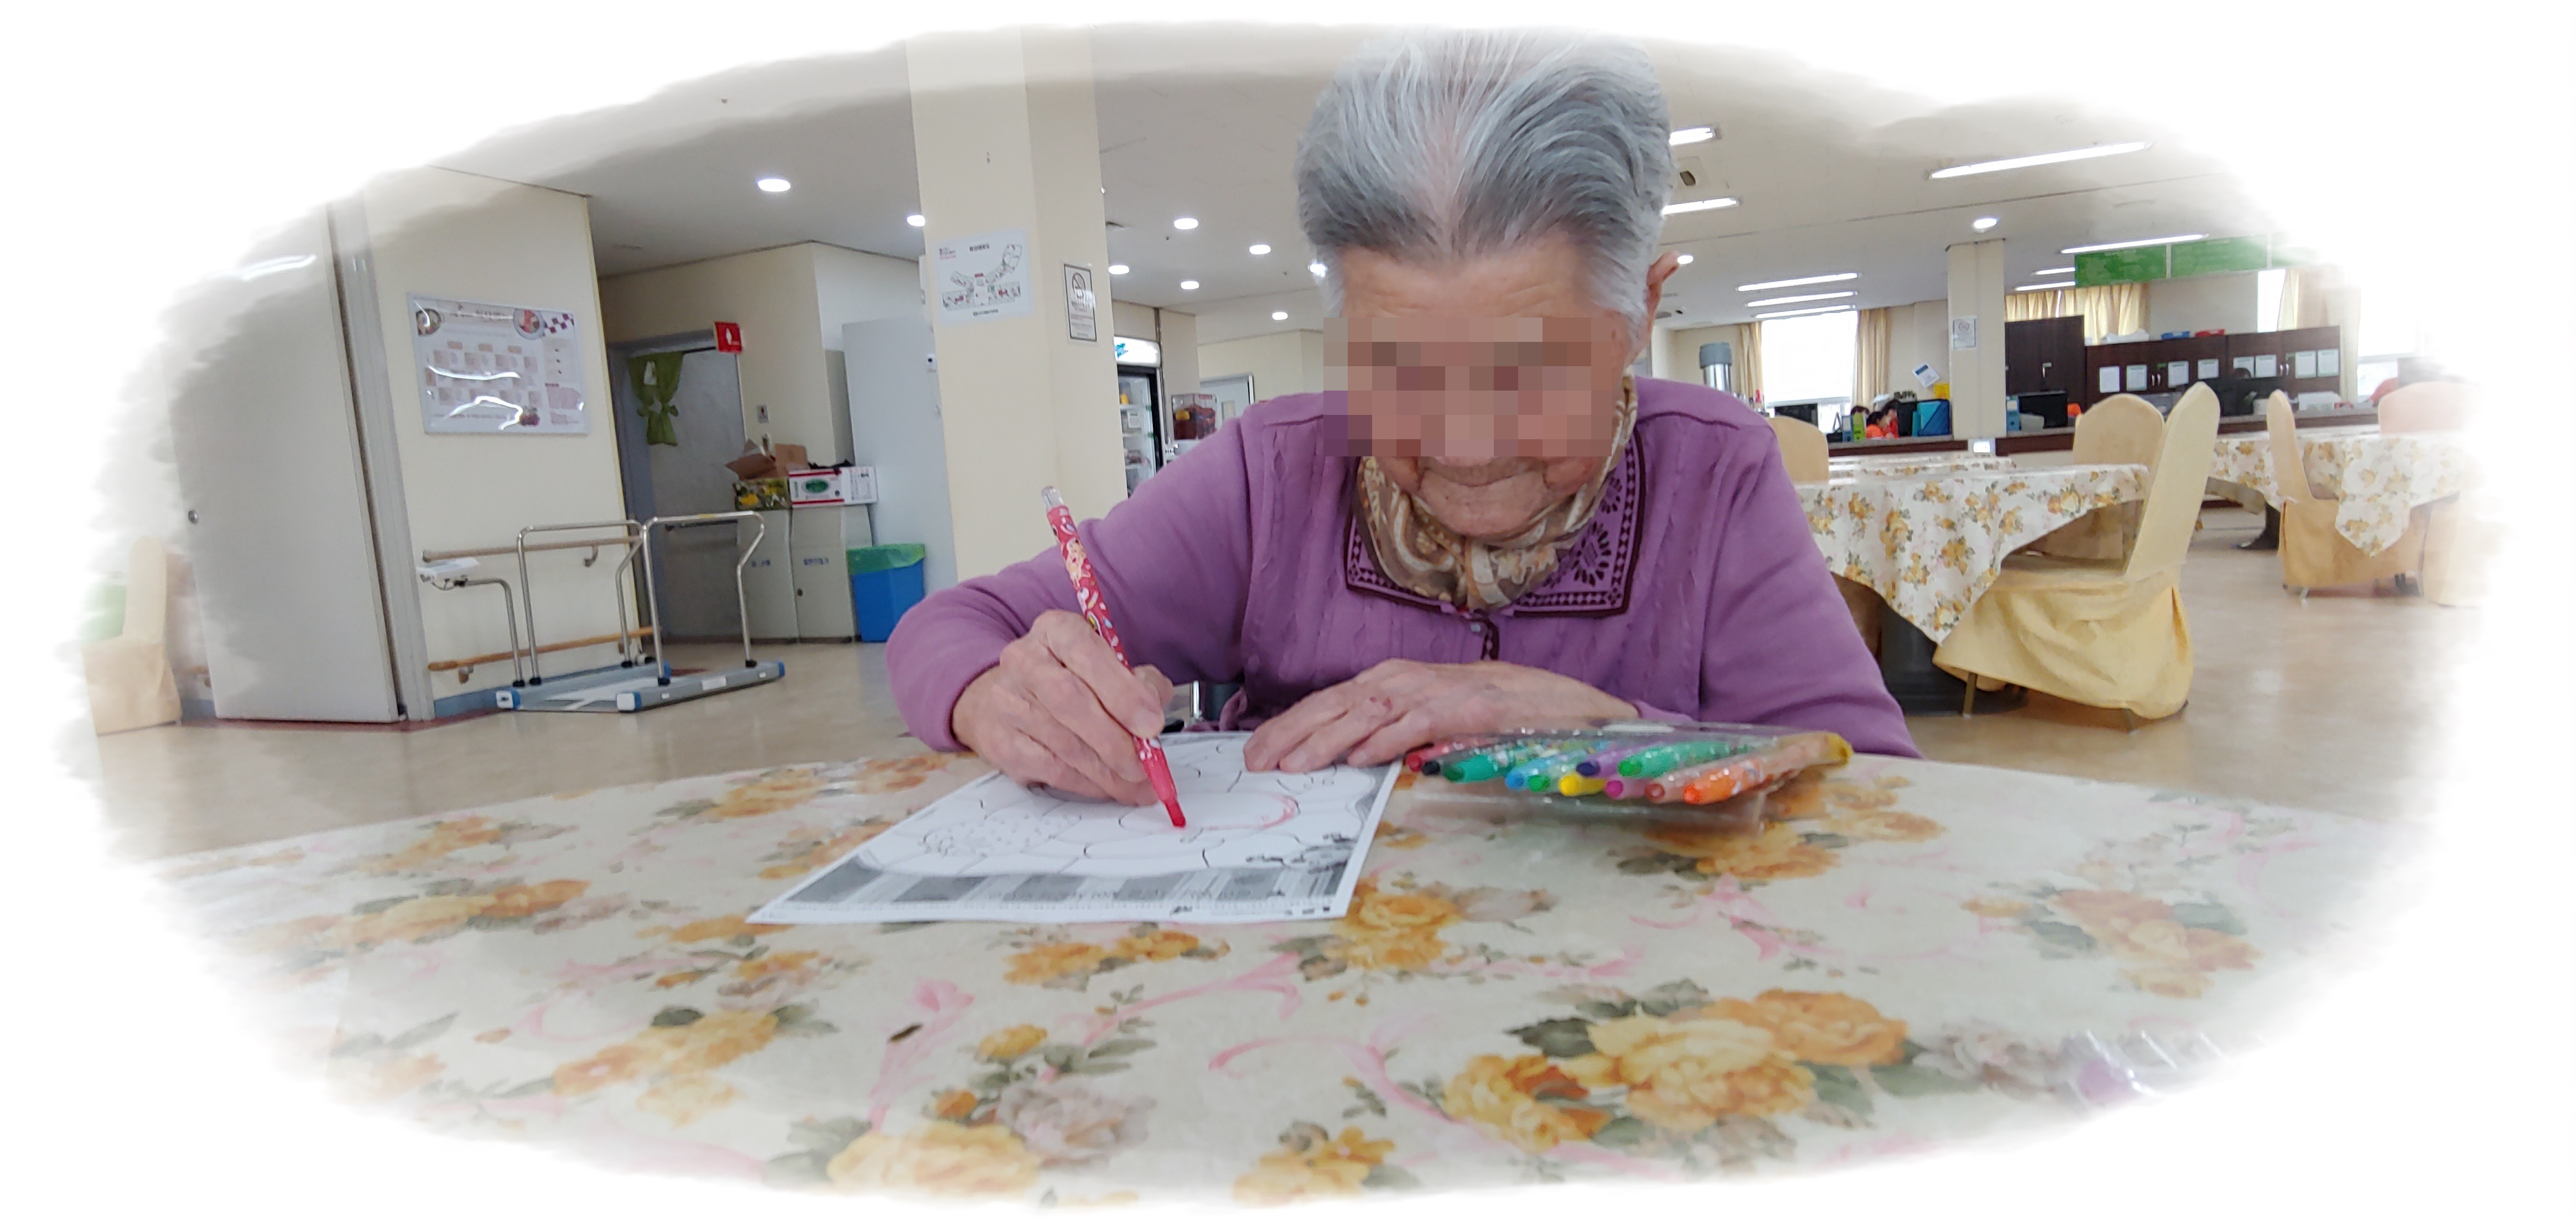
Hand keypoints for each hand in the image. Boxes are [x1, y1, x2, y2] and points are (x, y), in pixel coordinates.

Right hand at [951, 609, 1176, 804]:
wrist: (1007, 696)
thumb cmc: (1069, 678)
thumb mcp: (1107, 664)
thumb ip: (1139, 681)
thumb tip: (1153, 713)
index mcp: (1055, 630)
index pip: (1087, 654)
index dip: (1123, 691)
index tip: (1152, 723)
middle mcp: (1024, 661)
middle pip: (1070, 700)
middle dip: (1115, 739)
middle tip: (1145, 765)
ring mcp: (1007, 702)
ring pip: (1063, 743)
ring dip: (1107, 770)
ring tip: (1136, 783)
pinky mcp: (1001, 742)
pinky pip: (1051, 769)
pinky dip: (1088, 783)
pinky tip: (1109, 786)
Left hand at [1242, 660, 1636, 773]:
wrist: (1552, 700)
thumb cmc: (1485, 712)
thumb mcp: (1424, 717)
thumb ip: (1385, 731)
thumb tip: (1344, 757)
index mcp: (1391, 680)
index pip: (1328, 702)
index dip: (1290, 725)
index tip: (1257, 751)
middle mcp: (1403, 679)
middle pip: (1335, 704)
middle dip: (1292, 733)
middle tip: (1257, 762)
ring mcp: (1432, 691)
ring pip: (1366, 713)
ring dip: (1327, 740)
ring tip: (1295, 765)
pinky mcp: (1462, 707)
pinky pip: (1415, 726)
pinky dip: (1385, 741)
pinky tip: (1360, 760)